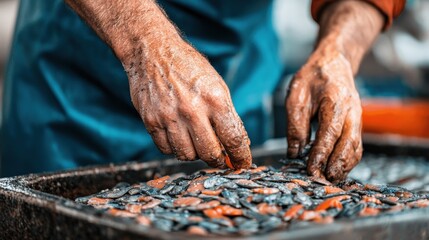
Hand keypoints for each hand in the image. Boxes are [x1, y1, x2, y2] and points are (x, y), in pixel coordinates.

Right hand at [125, 37, 251, 168]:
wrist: (152, 52)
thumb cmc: (188, 67)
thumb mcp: (217, 85)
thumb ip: (228, 115)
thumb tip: (239, 143)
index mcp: (214, 99)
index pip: (233, 139)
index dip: (241, 157)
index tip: (243, 164)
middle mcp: (192, 110)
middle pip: (210, 153)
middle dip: (218, 161)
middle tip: (220, 159)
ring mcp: (169, 117)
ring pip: (187, 155)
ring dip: (195, 154)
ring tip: (197, 143)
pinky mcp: (151, 121)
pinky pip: (166, 149)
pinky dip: (175, 149)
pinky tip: (179, 137)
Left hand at [285, 48, 362, 180]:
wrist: (334, 63)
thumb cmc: (312, 77)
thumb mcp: (296, 95)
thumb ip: (295, 123)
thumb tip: (294, 152)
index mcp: (335, 102)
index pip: (329, 133)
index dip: (320, 154)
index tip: (311, 170)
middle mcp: (352, 112)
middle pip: (348, 144)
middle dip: (335, 165)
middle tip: (322, 181)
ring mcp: (358, 118)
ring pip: (355, 148)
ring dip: (344, 166)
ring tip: (329, 180)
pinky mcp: (357, 124)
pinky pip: (356, 146)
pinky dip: (348, 161)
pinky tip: (336, 170)